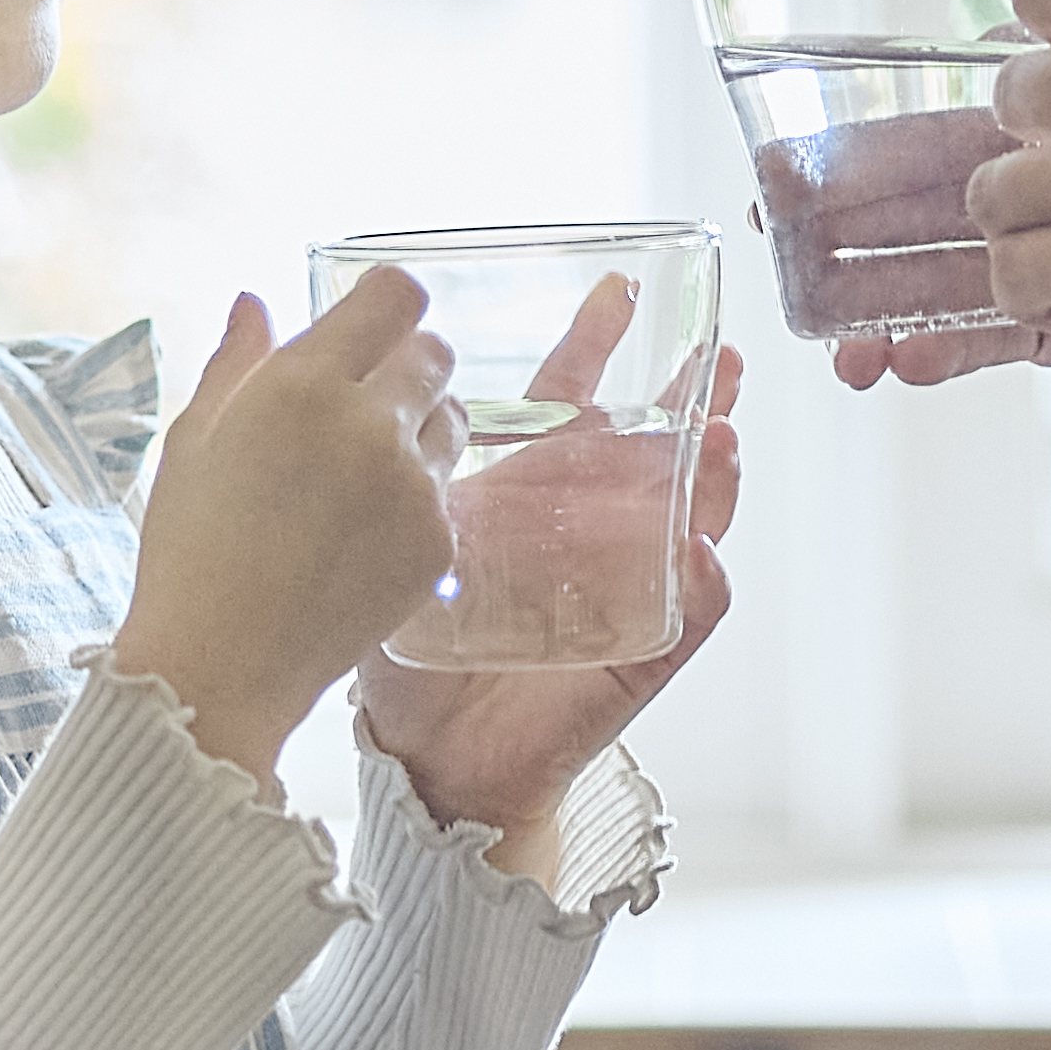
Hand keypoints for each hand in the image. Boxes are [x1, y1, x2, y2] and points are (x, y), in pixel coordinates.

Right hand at [110, 266, 456, 775]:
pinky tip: (366, 529)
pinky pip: (449, 491)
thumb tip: (256, 302)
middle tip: (364, 401)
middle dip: (406, 363)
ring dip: (422, 424)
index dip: (386, 302)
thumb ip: (236, 362)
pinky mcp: (438, 543)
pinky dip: (419, 496)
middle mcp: (371, 424)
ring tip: (366, 468)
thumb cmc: (190, 549)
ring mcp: (414, 487)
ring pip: (455, 418)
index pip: (394, 296)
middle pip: (435, 353)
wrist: (222, 665)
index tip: (369, 323)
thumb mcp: (194, 441)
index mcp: (303, 385)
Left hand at [351, 294, 739, 866]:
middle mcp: (584, 538)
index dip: (595, 346)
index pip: (571, 406)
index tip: (617, 285)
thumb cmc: (408, 664)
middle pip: (652, 453)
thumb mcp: (394, 551)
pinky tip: (705, 554)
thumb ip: (376, 482)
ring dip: (713, 482)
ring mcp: (620, 596)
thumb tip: (327, 385)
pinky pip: (684, 621)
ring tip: (723, 438)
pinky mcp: (634, 659)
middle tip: (718, 354)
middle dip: (691, 401)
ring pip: (687, 523)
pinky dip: (700, 589)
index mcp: (528, 503)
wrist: (428, 764)